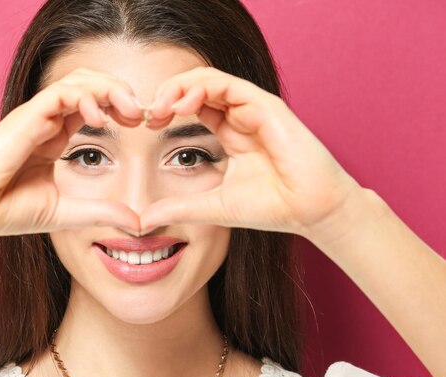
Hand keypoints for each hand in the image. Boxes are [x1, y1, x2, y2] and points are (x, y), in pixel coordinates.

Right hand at [0, 68, 145, 240]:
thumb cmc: (7, 210)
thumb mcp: (66, 213)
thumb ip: (101, 213)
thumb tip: (138, 221)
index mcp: (55, 136)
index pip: (93, 105)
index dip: (120, 107)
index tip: (142, 124)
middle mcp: (47, 121)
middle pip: (89, 84)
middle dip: (120, 92)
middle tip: (142, 113)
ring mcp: (35, 116)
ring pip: (76, 80)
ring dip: (108, 88)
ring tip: (129, 110)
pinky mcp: (25, 118)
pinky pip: (59, 93)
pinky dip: (84, 96)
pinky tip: (99, 117)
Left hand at [139, 66, 364, 238]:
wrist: (310, 212)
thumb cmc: (272, 207)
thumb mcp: (212, 207)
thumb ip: (179, 208)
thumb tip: (143, 220)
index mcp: (231, 132)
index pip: (193, 105)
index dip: (167, 109)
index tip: (146, 126)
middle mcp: (241, 116)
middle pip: (197, 86)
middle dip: (168, 94)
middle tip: (148, 114)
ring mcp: (254, 109)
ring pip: (210, 79)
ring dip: (180, 87)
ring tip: (161, 107)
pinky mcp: (266, 107)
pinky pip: (229, 85)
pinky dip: (202, 88)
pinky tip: (182, 105)